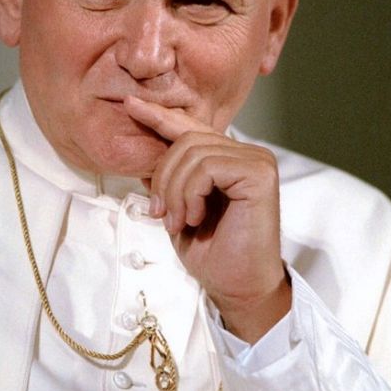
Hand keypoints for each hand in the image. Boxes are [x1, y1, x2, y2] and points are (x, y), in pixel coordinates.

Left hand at [124, 96, 290, 343]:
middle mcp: (246, 153)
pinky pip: (207, 167)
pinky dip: (190, 194)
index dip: (159, 115)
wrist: (237, 286)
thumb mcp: (177, 209)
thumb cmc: (212, 253)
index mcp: (227, 158)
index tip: (130, 104)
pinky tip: (194, 218)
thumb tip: (140, 156)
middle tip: (159, 214)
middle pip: (186, 139)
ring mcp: (256, 160)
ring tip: (178, 222)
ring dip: (174, 192)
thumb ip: (168, 180)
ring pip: (193, 153)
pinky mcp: (260, 173)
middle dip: (162, 177)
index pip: (189, 128)